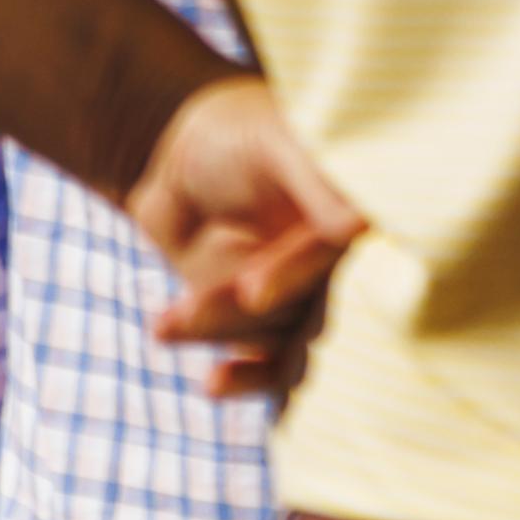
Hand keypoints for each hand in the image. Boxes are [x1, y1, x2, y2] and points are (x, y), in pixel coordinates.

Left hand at [131, 75, 365, 398]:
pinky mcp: (279, 326)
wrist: (192, 157)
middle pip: (302, 308)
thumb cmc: (243, 133)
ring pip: (279, 337)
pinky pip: (274, 365)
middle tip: (182, 314)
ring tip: (162, 326)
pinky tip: (212, 386)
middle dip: (243, 313)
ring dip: (222, 335)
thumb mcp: (275, 141)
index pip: (327, 255)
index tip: (249, 289)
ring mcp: (310, 301)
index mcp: (356, 221)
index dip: (291, 273)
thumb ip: (311, 178)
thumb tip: (355, 227)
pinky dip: (246, 379)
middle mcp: (342, 271)